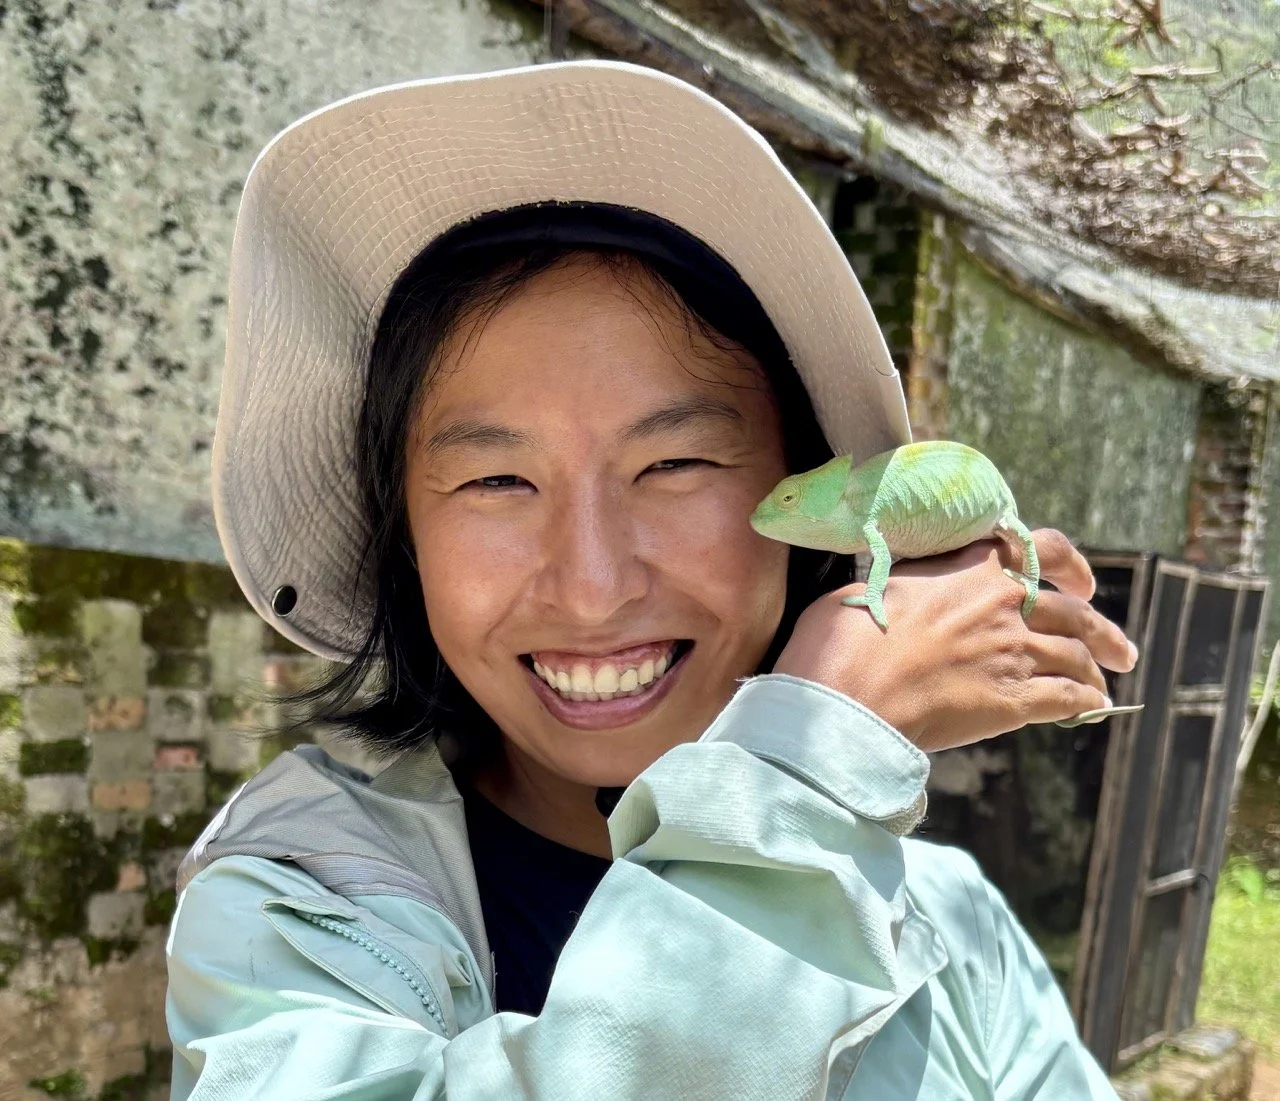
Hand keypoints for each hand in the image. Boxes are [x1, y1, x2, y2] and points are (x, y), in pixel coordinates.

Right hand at [772, 529, 1138, 751]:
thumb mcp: (869, 586)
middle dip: (1102, 631)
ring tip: (1108, 681)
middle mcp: (1005, 605)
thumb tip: (898, 591)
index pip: (1044, 548)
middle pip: (1075, 613)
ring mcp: (1014, 653)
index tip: (1081, 584)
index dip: (1071, 565)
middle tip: (1118, 648)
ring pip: (1077, 657)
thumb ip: (905, 584)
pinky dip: (1086, 702)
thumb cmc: (844, 639)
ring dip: (1099, 669)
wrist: (851, 695)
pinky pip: (1068, 698)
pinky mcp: (1014, 701)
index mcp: (973, 568)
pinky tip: (1093, 709)